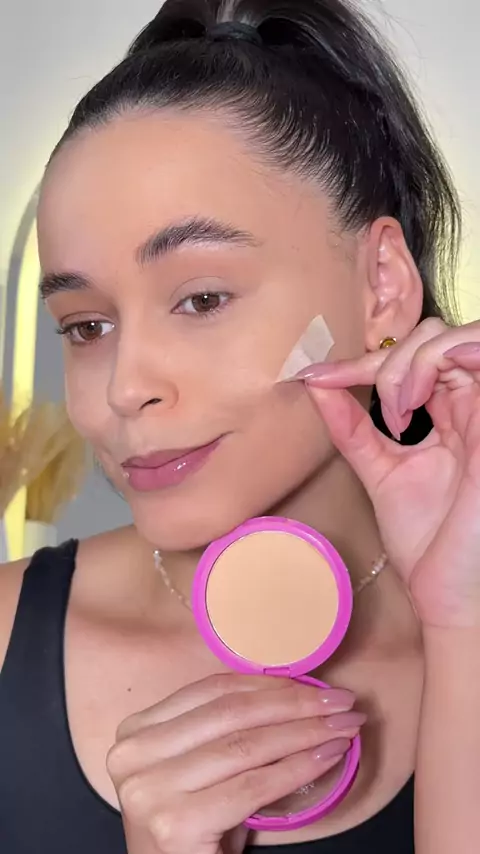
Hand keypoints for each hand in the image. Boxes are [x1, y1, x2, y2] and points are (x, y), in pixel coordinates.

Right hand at [107, 673, 362, 853]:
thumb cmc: (193, 830)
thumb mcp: (201, 768)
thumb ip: (225, 729)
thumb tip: (295, 691)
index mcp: (135, 731)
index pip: (212, 691)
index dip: (269, 684)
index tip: (316, 684)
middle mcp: (133, 755)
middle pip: (232, 714)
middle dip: (295, 704)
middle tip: (343, 703)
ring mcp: (149, 790)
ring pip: (246, 745)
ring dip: (305, 733)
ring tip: (344, 728)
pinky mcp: (175, 824)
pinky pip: (253, 786)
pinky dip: (298, 767)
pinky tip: (328, 758)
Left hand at [304, 317, 479, 627]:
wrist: (450, 594)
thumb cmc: (427, 541)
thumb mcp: (380, 472)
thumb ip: (353, 429)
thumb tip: (316, 385)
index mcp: (447, 416)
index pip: (412, 360)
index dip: (362, 362)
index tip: (316, 377)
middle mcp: (471, 408)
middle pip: (436, 338)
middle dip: (392, 361)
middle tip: (379, 411)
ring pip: (460, 339)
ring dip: (417, 360)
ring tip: (400, 406)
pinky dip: (452, 355)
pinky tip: (418, 395)